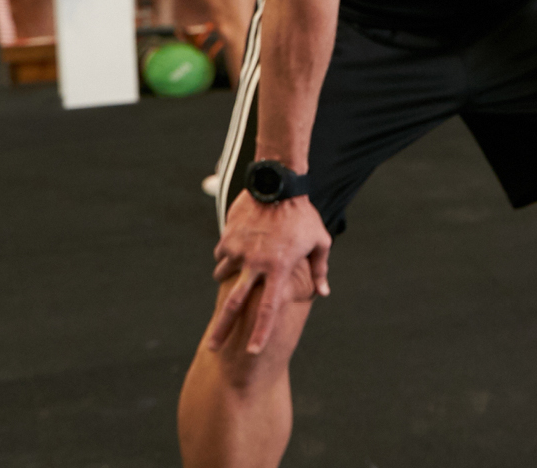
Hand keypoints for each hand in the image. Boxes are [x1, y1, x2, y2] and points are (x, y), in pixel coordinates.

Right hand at [206, 192, 330, 355]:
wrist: (278, 184)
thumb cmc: (303, 215)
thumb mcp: (319, 241)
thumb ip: (320, 270)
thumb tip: (323, 292)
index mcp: (279, 269)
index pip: (268, 309)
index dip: (261, 333)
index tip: (253, 352)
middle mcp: (256, 265)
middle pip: (234, 305)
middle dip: (222, 329)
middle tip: (213, 348)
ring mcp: (239, 252)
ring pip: (224, 277)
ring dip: (227, 280)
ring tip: (239, 270)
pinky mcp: (228, 238)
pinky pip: (222, 255)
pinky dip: (227, 257)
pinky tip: (239, 248)